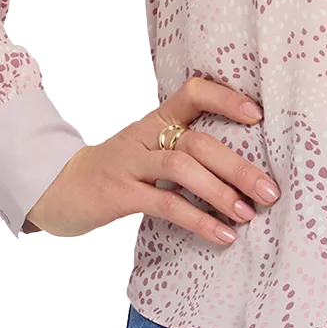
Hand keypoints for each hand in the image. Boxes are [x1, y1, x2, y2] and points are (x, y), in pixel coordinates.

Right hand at [23, 76, 280, 242]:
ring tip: (248, 214)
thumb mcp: (149, 151)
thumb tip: (247, 174)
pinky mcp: (118, 193)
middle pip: (197, 141)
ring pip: (182, 168)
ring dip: (220, 191)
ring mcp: (129, 162)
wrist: (57, 190)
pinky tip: (222, 235)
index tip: (258, 115)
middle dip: (238, 167)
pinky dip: (198, 219)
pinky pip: (164, 204)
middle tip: (270, 191)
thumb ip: (187, 153)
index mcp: (156, 120)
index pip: (193, 92)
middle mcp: (144, 135)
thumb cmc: (118, 172)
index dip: (225, 98)